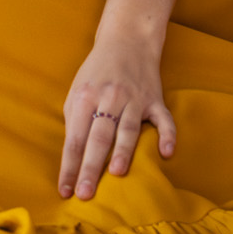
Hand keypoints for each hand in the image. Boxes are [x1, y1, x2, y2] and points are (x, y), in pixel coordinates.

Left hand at [59, 27, 175, 200]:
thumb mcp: (78, 92)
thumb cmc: (97, 73)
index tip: (65, 190)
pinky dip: (167, 135)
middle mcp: (108, 98)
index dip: (69, 166)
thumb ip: (75, 122)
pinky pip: (163, 119)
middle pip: (98, 137)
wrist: (127, 39)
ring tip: (117, 174)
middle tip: (85, 194)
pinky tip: (166, 153)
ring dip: (123, 151)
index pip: (74, 139)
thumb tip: (72, 157)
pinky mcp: (155, 98)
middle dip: (90, 167)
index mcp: (84, 98)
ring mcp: (134, 98)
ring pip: (128, 128)